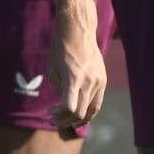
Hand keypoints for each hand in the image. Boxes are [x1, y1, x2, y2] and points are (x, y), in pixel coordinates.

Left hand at [49, 0, 107, 137]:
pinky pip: (97, 102)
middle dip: (66, 121)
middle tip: (55, 120)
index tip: (50, 113)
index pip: (69, 108)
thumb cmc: (60, 50)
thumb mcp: (53, 71)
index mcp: (73, 79)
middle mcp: (89, 82)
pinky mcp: (103, 79)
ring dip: (78, 118)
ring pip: (92, 110)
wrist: (78, 32)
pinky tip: (78, 109)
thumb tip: (64, 106)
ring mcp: (99, 81)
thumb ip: (60, 90)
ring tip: (67, 118)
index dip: (58, 116)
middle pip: (80, 113)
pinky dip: (88, 109)